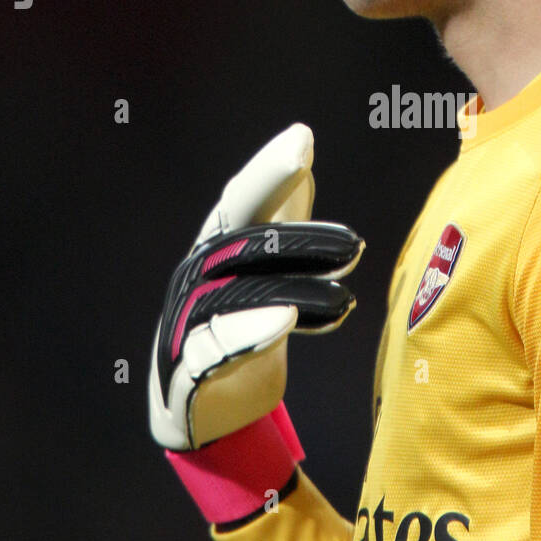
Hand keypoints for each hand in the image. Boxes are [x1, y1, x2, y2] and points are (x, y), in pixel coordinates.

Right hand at [148, 124, 362, 450]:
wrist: (204, 400)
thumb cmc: (242, 315)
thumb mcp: (267, 258)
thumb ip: (283, 208)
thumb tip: (302, 143)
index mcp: (219, 243)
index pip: (244, 199)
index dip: (269, 171)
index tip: (303, 140)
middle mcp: (197, 275)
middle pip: (243, 245)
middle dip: (300, 241)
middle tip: (354, 245)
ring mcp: (186, 321)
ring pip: (232, 295)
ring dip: (290, 292)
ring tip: (342, 300)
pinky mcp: (187, 371)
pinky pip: (212, 349)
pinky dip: (246, 335)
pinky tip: (282, 323)